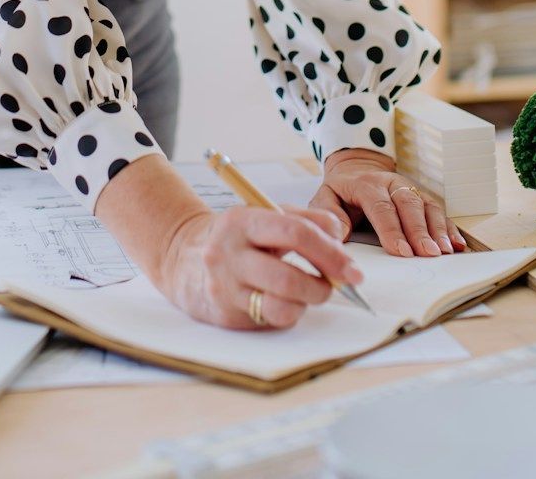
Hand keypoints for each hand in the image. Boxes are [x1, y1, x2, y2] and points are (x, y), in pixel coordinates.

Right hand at [153, 205, 361, 330]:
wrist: (183, 258)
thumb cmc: (238, 237)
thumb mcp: (265, 215)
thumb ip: (306, 219)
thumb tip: (339, 237)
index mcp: (242, 221)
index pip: (295, 233)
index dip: (330, 253)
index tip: (351, 269)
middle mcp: (228, 254)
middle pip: (289, 277)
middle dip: (324, 285)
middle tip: (338, 285)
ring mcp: (224, 287)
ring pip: (282, 306)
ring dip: (307, 302)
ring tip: (309, 291)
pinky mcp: (225, 314)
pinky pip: (271, 320)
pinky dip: (289, 312)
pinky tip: (286, 300)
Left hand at [310, 148, 467, 257]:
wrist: (356, 169)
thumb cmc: (341, 191)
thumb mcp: (325, 197)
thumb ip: (328, 214)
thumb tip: (339, 235)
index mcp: (367, 184)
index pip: (381, 208)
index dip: (392, 230)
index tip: (401, 251)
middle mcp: (392, 184)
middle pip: (409, 206)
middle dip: (420, 231)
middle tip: (429, 254)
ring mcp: (410, 189)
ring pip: (428, 207)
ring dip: (438, 230)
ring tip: (446, 251)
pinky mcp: (421, 197)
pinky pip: (438, 211)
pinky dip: (449, 228)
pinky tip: (457, 244)